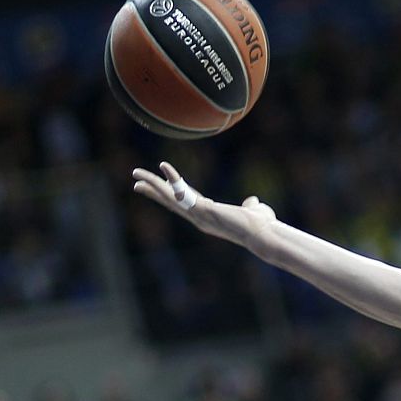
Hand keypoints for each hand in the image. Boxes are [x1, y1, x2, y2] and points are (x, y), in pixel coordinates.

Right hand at [130, 161, 276, 244]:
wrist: (265, 234)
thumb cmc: (262, 226)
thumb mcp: (253, 211)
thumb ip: (249, 205)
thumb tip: (252, 202)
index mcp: (208, 217)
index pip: (185, 203)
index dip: (171, 193)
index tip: (159, 184)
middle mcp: (200, 219)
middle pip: (170, 202)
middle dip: (153, 191)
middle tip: (136, 181)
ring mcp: (200, 216)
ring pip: (170, 199)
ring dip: (153, 185)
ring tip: (136, 174)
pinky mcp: (204, 210)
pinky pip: (183, 193)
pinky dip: (172, 179)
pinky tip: (162, 166)